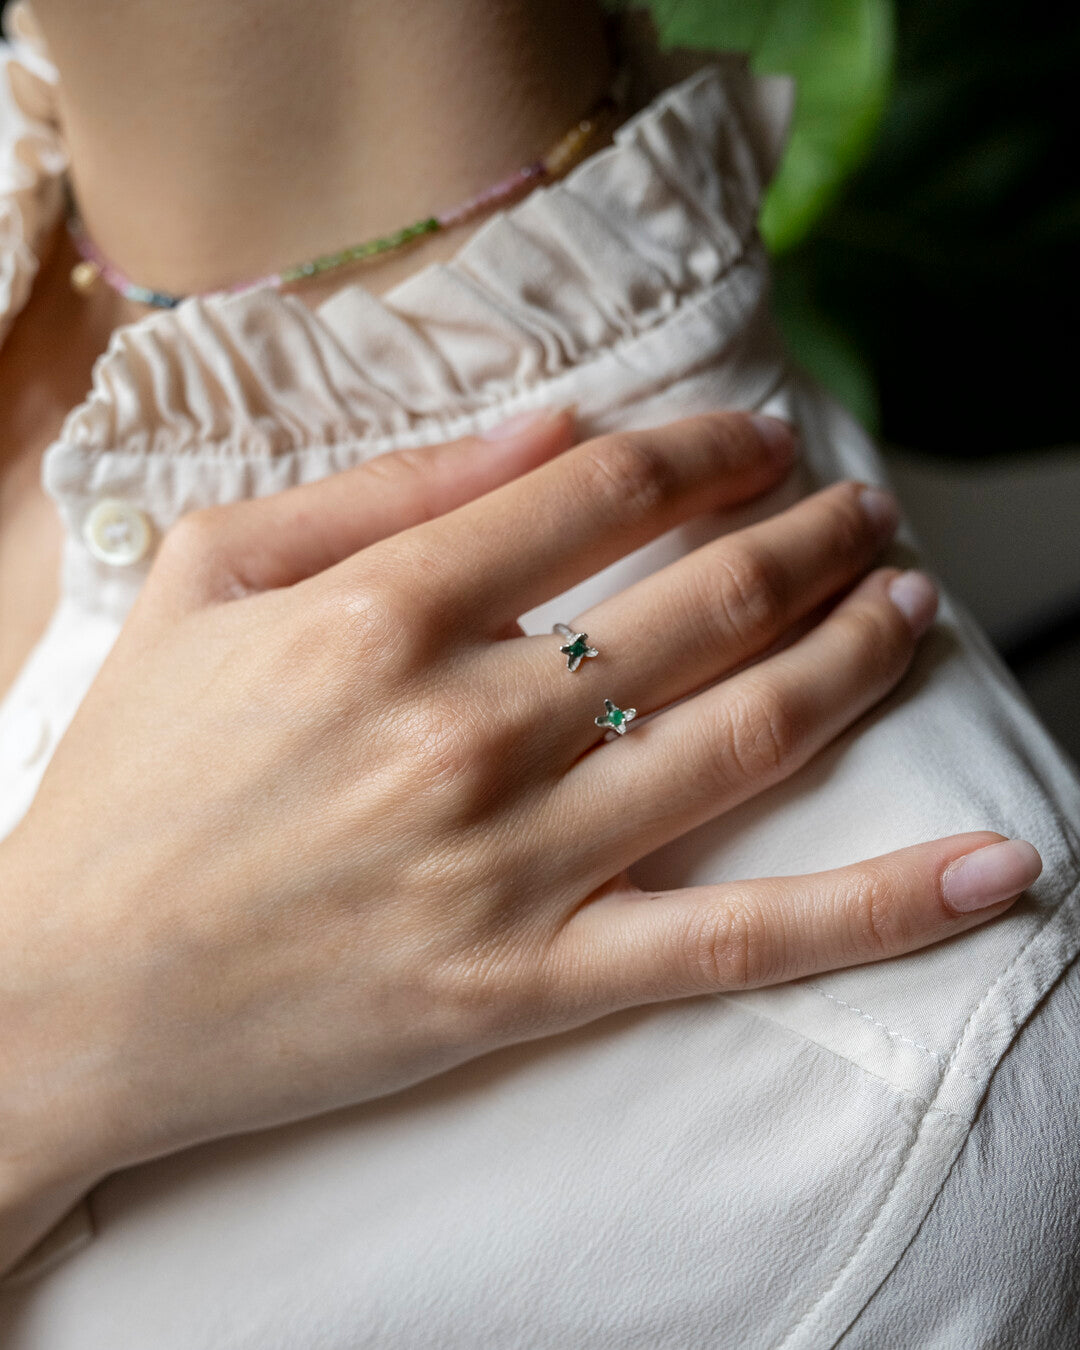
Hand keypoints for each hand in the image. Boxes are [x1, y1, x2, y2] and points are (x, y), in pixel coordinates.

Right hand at [0, 409, 1039, 1268]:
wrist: (69, 992)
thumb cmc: (131, 777)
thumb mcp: (204, 581)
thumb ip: (374, 491)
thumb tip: (544, 428)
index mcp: (377, 612)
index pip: (601, 491)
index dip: (707, 449)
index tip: (762, 439)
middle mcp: (463, 725)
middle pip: (701, 602)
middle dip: (808, 536)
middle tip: (865, 509)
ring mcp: (510, 861)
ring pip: (744, 739)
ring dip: (856, 653)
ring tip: (911, 602)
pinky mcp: (531, 982)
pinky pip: (739, 940)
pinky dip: (881, 905)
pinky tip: (1000, 871)